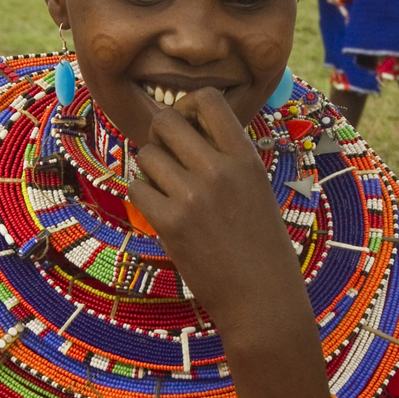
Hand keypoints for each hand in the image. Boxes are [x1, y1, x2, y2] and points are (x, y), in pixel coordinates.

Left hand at [127, 88, 306, 330]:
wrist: (262, 298)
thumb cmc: (260, 245)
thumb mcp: (256, 188)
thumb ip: (225, 156)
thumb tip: (181, 126)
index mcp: (246, 157)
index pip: (207, 99)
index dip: (188, 108)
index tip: (188, 128)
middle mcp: (220, 170)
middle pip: (166, 122)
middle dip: (160, 137)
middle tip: (168, 159)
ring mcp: (193, 196)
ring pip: (146, 155)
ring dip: (150, 170)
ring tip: (169, 192)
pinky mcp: (171, 223)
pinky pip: (136, 188)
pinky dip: (143, 198)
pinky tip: (162, 213)